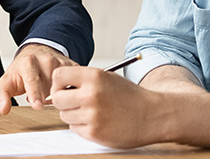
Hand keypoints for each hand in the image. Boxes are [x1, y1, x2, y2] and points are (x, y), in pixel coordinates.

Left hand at [0, 43, 78, 113]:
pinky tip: (60, 88)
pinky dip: (67, 91)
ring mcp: (61, 62)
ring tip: (47, 91)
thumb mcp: (7, 82)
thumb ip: (1, 96)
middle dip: (44, 98)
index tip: (38, 106)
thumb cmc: (22, 70)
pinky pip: (74, 85)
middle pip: (49, 89)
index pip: (32, 81)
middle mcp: (46, 60)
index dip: (35, 94)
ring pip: (62, 88)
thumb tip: (4, 109)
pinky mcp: (73, 65)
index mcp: (28, 63)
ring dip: (56, 96)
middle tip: (37, 97)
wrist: (38, 51)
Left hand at [51, 66, 167, 148]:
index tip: (65, 88)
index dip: (59, 83)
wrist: (152, 116)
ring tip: (92, 112)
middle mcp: (91, 95)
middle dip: (63, 101)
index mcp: (94, 77)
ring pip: (65, 116)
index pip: (59, 76)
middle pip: (57, 99)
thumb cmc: (130, 96)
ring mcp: (92, 115)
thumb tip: (58, 88)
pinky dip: (83, 126)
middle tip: (75, 102)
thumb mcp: (108, 78)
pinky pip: (75, 129)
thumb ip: (84, 80)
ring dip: (74, 115)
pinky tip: (99, 122)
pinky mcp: (94, 133)